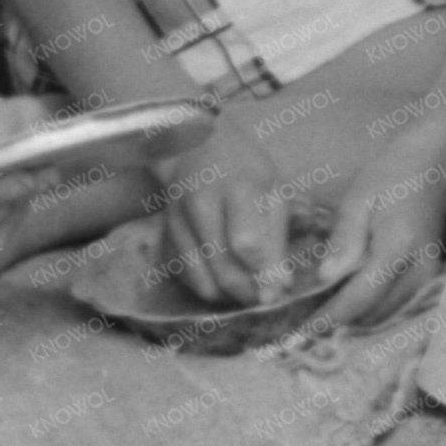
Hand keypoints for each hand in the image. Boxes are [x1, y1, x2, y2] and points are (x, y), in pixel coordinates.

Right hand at [152, 117, 297, 307]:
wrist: (197, 148)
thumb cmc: (245, 171)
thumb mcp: (272, 191)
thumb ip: (277, 238)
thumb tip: (280, 286)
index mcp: (236, 186)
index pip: (245, 242)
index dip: (263, 272)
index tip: (278, 289)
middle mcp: (200, 203)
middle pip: (223, 267)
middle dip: (249, 292)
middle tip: (265, 297)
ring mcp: (177, 220)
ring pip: (202, 280)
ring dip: (229, 296)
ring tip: (247, 290)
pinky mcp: (165, 235)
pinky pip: (186, 278)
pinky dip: (208, 288)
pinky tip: (224, 278)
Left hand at [303, 123, 445, 334]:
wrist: (430, 171)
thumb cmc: (390, 178)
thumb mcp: (358, 200)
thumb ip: (344, 239)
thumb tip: (326, 278)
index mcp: (398, 246)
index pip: (362, 295)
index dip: (332, 315)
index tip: (304, 330)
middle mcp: (419, 270)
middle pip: (375, 313)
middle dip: (340, 322)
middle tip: (304, 323)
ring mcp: (427, 278)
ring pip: (385, 314)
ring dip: (354, 319)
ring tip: (318, 315)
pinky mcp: (426, 280)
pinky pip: (393, 305)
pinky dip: (368, 310)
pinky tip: (343, 302)